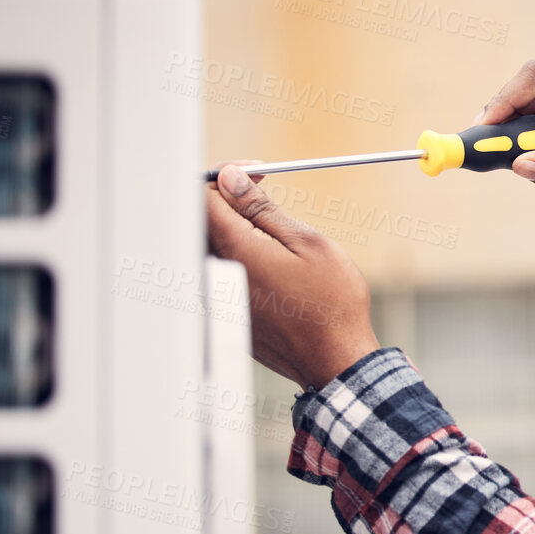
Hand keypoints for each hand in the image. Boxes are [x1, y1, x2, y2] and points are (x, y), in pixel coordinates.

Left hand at [206, 163, 381, 391]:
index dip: (226, 177)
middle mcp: (217, 274)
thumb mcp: (307, 242)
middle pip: (199, 220)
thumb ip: (262, 209)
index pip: (203, 196)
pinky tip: (267, 259)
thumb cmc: (331, 302)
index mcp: (236, 251)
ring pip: (206, 246)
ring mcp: (217, 297)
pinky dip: (233, 254)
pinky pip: (216, 271)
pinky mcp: (225, 313)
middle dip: (225, 198)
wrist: (335, 359)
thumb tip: (230, 179)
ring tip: (270, 228)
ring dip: (230, 227)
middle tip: (261, 192)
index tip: (257, 174)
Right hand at [471, 58, 534, 208]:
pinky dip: (520, 121)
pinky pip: (530, 99)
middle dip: (503, 115)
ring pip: (524, 92)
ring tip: (518, 153)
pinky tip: (528, 145)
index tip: (484, 127)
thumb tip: (521, 166)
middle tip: (491, 149)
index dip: (505, 98)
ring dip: (513, 122)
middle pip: (525, 83)